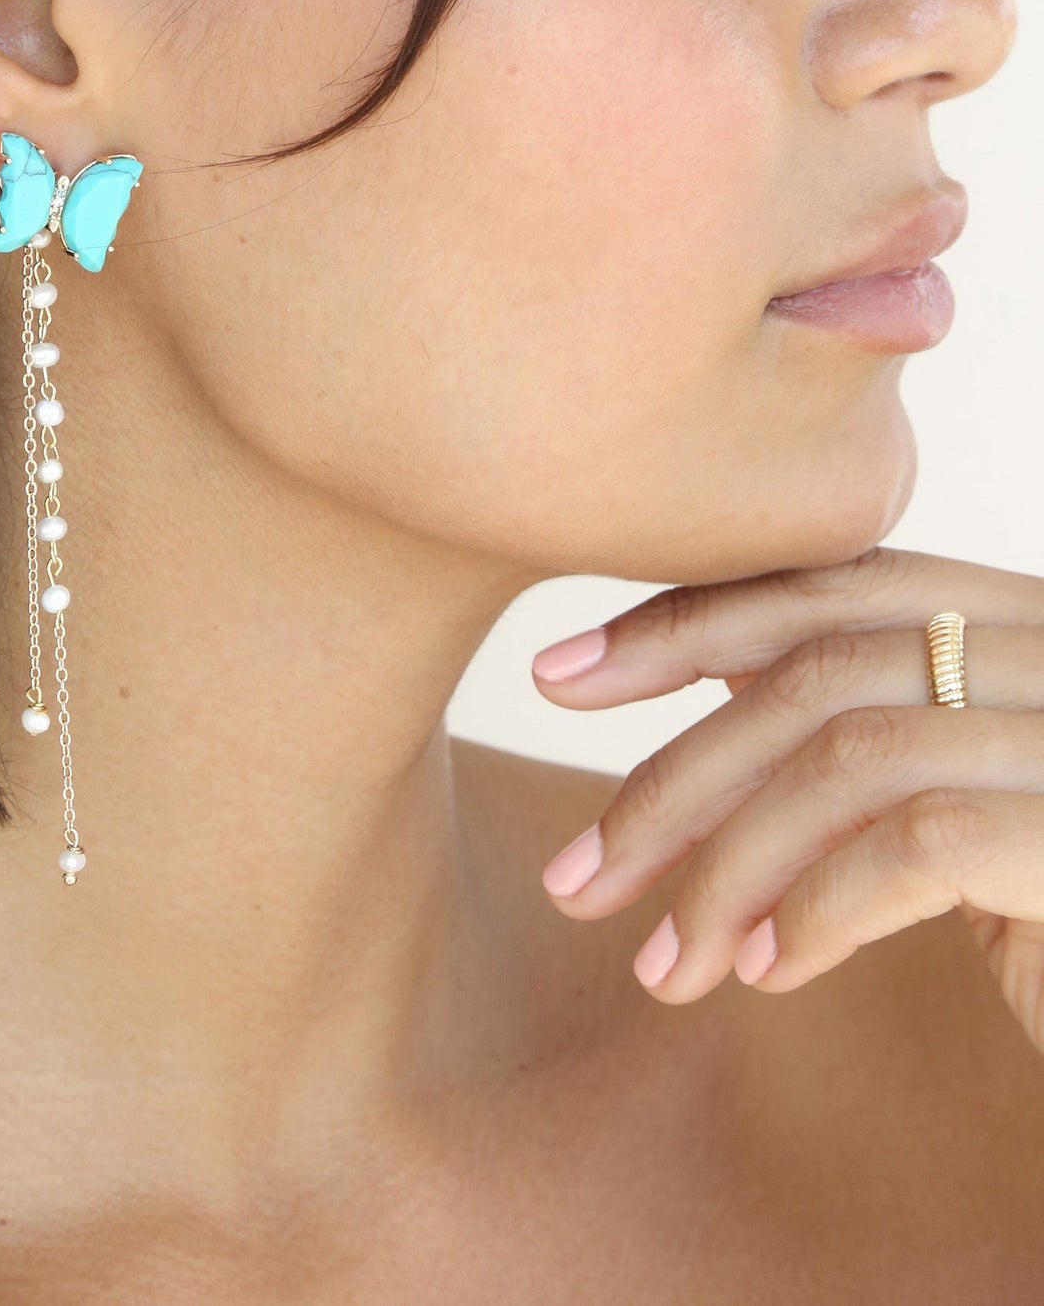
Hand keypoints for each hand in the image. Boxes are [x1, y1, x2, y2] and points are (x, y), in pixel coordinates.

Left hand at [531, 547, 1043, 1056]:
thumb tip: (716, 698)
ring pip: (847, 754)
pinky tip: (769, 972)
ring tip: (666, 963)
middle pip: (819, 668)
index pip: (834, 585)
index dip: (686, 620)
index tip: (559, 674)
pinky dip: (816, 909)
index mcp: (1027, 627)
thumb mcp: (959, 802)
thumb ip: (872, 730)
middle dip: (673, 769)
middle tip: (579, 873)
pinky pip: (915, 843)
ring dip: (727, 866)